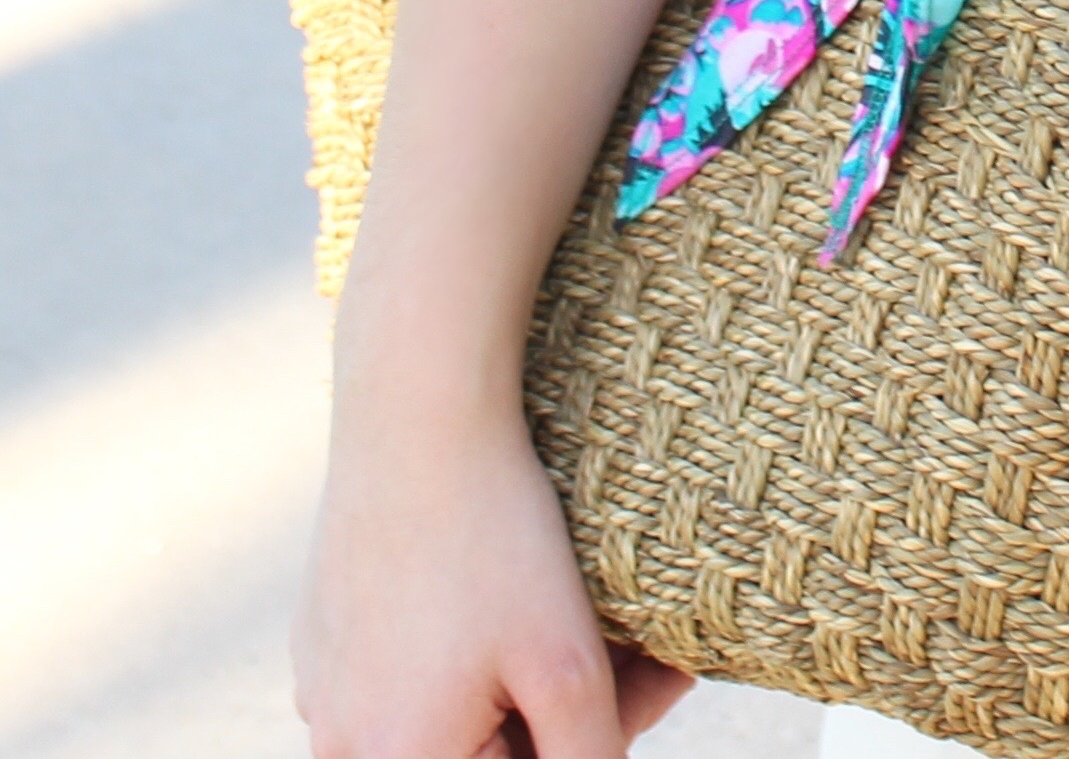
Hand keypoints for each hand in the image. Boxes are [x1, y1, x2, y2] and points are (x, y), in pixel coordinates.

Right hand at [295, 399, 691, 757]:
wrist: (415, 425)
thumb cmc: (492, 543)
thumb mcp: (564, 664)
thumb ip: (587, 752)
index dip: (606, 728)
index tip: (665, 671)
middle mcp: (342, 747)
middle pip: (487, 745)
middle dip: (568, 702)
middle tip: (640, 640)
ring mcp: (323, 692)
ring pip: (449, 711)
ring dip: (520, 674)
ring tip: (582, 608)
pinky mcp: (320, 638)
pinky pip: (401, 669)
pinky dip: (463, 643)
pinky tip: (506, 586)